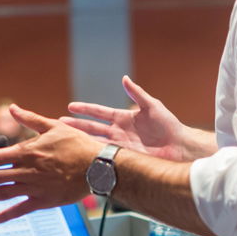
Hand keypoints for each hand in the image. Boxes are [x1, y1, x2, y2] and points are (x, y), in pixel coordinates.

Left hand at [0, 105, 101, 224]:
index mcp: (27, 151)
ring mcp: (34, 187)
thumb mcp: (53, 126)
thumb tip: (12, 109)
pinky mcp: (43, 201)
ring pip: (1, 193)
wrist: (99, 167)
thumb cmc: (78, 145)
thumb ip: (30, 119)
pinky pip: (19, 210)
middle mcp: (27, 170)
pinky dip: (3, 216)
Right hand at [62, 76, 188, 160]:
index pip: (99, 112)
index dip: (85, 109)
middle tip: (58, 123)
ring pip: (94, 141)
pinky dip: (92, 154)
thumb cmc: (168, 125)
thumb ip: (137, 94)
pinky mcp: (123, 157)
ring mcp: (119, 145)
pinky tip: (81, 153)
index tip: (70, 107)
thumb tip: (124, 79)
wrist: (178, 146)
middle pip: (92, 127)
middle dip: (75, 125)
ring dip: (80, 139)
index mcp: (123, 117)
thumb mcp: (152, 106)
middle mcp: (118, 131)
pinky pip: (104, 154)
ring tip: (64, 138)